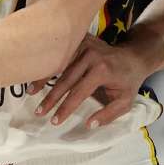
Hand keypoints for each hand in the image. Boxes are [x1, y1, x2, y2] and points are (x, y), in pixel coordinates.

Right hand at [33, 34, 150, 128]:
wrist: (133, 56)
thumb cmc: (128, 82)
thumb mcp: (125, 102)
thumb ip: (108, 115)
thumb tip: (88, 125)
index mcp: (102, 70)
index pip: (79, 92)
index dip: (65, 108)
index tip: (54, 121)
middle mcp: (91, 55)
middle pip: (65, 79)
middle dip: (51, 98)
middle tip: (39, 112)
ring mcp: (84, 44)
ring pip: (59, 65)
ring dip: (43, 79)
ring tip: (30, 93)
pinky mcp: (79, 39)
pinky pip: (61, 54)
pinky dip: (48, 65)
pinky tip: (36, 75)